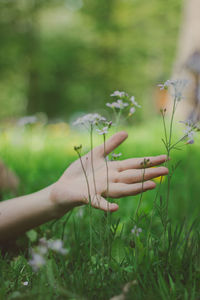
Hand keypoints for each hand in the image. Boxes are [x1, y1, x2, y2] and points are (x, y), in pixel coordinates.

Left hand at [50, 131, 167, 213]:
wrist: (62, 188)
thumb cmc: (79, 172)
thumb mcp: (95, 155)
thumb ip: (110, 145)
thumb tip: (126, 132)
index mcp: (113, 169)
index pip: (134, 165)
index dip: (148, 161)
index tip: (164, 158)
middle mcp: (111, 180)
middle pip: (132, 176)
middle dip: (149, 174)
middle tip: (166, 171)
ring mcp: (101, 189)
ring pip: (122, 189)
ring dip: (136, 188)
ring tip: (151, 186)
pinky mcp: (88, 197)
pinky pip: (98, 202)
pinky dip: (106, 205)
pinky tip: (114, 207)